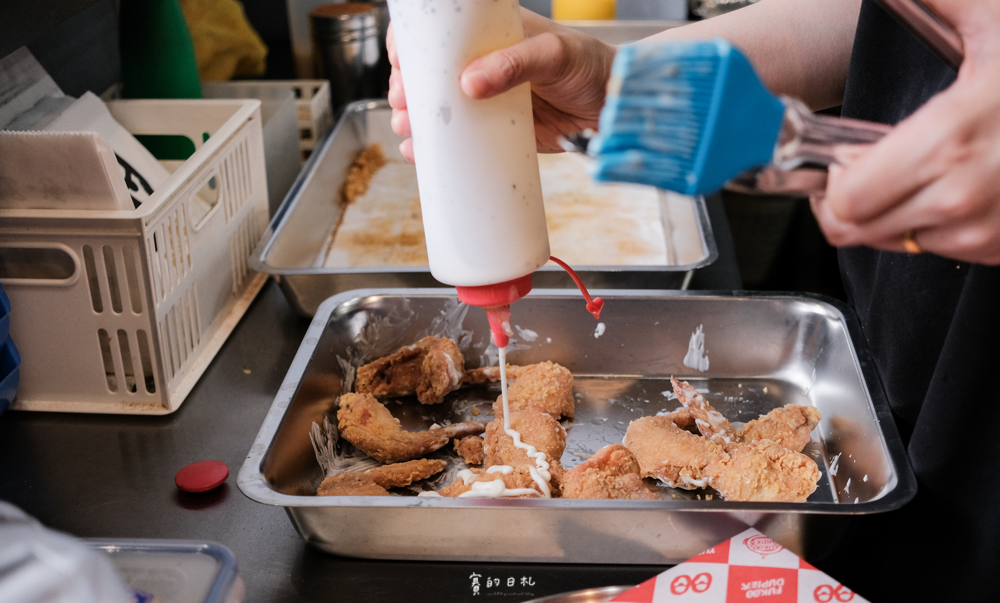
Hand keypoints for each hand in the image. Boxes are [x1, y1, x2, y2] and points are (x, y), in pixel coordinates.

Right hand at [387, 9, 615, 162]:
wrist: (617, 109)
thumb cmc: (593, 67)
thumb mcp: (555, 54)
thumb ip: (515, 64)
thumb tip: (470, 82)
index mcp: (492, 35)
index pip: (441, 32)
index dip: (412, 45)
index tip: (401, 63)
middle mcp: (484, 66)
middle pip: (429, 74)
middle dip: (407, 88)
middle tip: (402, 103)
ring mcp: (487, 100)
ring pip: (438, 109)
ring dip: (415, 119)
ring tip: (407, 129)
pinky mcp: (496, 132)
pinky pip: (459, 140)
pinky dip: (435, 148)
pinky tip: (419, 153)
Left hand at [812, 0, 999, 264]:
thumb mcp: (992, 18)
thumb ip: (939, 1)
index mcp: (950, 141)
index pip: (847, 201)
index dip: (833, 179)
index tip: (843, 156)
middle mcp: (966, 196)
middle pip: (859, 231)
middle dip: (851, 200)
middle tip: (865, 167)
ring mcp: (989, 228)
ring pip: (898, 244)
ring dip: (894, 213)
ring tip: (919, 171)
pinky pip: (943, 250)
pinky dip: (936, 224)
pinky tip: (955, 185)